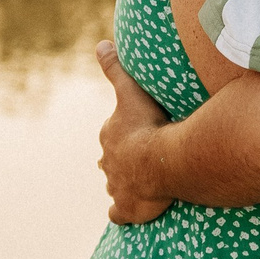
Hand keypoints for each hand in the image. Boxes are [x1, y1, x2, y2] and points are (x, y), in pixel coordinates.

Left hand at [95, 40, 174, 224]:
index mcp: (109, 136)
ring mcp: (117, 187)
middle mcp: (109, 163)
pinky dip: (124, 212)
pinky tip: (129, 212)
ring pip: (116, 185)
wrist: (159, 160)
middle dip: (122, 160)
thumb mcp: (129, 90)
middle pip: (112, 160)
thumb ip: (115, 68)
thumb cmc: (146, 124)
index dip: (124, 133)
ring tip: (143, 183)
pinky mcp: (127, 209)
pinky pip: (120, 213)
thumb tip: (100, 44)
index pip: (112, 133)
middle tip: (142, 158)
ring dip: (126, 183)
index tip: (138, 131)